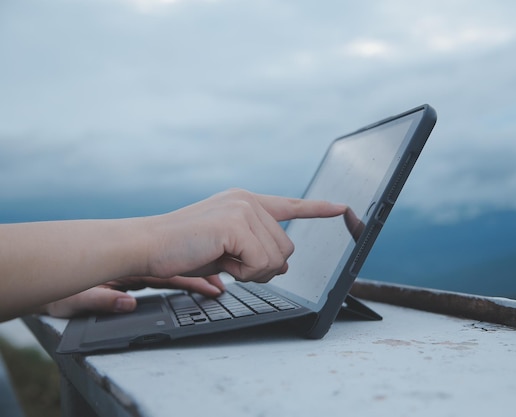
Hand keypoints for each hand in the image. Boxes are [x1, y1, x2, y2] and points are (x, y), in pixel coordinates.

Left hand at [42, 275, 224, 317]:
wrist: (51, 279)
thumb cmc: (64, 296)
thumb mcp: (80, 299)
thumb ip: (104, 299)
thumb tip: (127, 303)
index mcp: (131, 271)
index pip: (171, 274)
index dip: (197, 280)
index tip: (217, 287)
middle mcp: (140, 268)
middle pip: (183, 268)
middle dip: (209, 271)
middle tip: (231, 280)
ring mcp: (141, 272)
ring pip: (181, 271)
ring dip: (204, 274)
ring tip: (223, 284)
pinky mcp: (137, 279)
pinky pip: (171, 277)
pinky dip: (190, 279)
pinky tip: (204, 284)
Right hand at [144, 189, 346, 282]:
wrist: (148, 246)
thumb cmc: (183, 249)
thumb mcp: (226, 249)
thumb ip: (255, 250)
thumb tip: (283, 264)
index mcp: (246, 203)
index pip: (290, 205)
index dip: (317, 209)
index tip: (342, 208)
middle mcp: (248, 200)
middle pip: (286, 247)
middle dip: (264, 267)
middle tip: (233, 265)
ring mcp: (243, 208)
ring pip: (276, 257)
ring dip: (252, 271)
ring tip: (223, 261)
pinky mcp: (236, 222)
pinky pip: (261, 261)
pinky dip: (245, 272)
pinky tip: (223, 262)